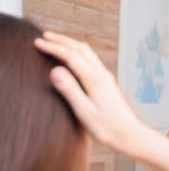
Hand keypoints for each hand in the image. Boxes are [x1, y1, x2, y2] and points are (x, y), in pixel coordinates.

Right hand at [34, 32, 139, 149]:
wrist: (129, 134)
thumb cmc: (107, 128)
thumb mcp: (85, 112)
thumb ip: (70, 91)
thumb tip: (55, 71)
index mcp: (95, 80)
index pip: (71, 56)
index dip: (53, 48)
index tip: (37, 43)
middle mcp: (102, 75)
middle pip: (80, 49)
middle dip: (61, 41)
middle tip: (44, 36)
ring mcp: (107, 78)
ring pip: (88, 53)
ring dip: (71, 45)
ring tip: (56, 43)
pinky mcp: (108, 83)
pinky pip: (92, 60)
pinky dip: (79, 53)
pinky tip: (74, 59)